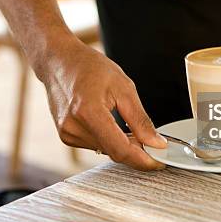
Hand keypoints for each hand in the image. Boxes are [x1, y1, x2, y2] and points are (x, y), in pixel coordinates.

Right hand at [38, 37, 166, 170]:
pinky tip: (113, 125)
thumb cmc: (89, 67)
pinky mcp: (66, 136)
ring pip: (106, 151)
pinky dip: (109, 140)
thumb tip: (157, 143)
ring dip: (123, 145)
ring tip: (129, 125)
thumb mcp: (123, 87)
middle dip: (137, 151)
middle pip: (114, 152)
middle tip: (153, 140)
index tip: (160, 160)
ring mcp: (67, 133)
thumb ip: (140, 120)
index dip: (144, 159)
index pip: (120, 149)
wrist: (59, 61)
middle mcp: (74, 127)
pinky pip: (95, 145)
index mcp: (88, 112)